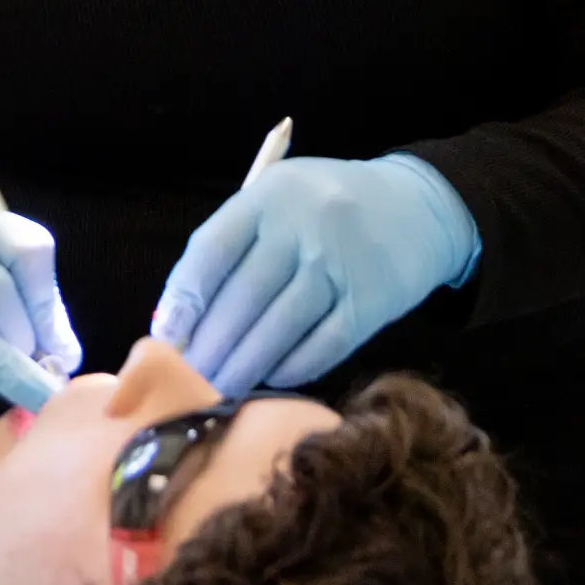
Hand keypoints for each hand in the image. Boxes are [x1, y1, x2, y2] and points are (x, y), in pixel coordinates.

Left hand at [150, 154, 479, 399]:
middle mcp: (304, 225)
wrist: (418, 207)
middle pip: (242, 299)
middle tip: (188, 381)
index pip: (211, 252)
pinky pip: (323, 346)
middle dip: (209, 348)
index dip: (183, 301)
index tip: (165, 339)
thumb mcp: (278, 203)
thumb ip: (232, 249)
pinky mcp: (371, 300)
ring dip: (244, 367)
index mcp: (269, 195)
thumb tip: (179, 321)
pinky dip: (292, 368)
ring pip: (278, 329)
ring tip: (220, 389)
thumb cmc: (327, 210)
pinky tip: (272, 378)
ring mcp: (341, 263)